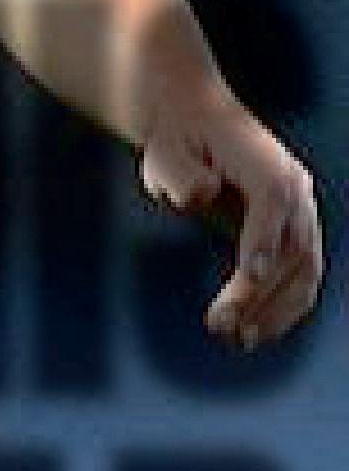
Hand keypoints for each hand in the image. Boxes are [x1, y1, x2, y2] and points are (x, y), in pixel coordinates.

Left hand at [139, 84, 323, 350]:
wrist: (197, 129)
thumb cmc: (175, 146)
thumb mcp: (165, 154)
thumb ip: (180, 175)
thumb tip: (200, 196)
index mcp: (264, 161)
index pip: (272, 199)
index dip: (263, 237)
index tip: (248, 275)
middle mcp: (293, 186)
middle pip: (291, 242)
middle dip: (260, 290)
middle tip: (219, 326)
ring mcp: (300, 212)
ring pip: (305, 267)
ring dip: (278, 308)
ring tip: (239, 340)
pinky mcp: (294, 235)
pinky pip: (302, 275)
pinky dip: (285, 307)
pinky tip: (255, 333)